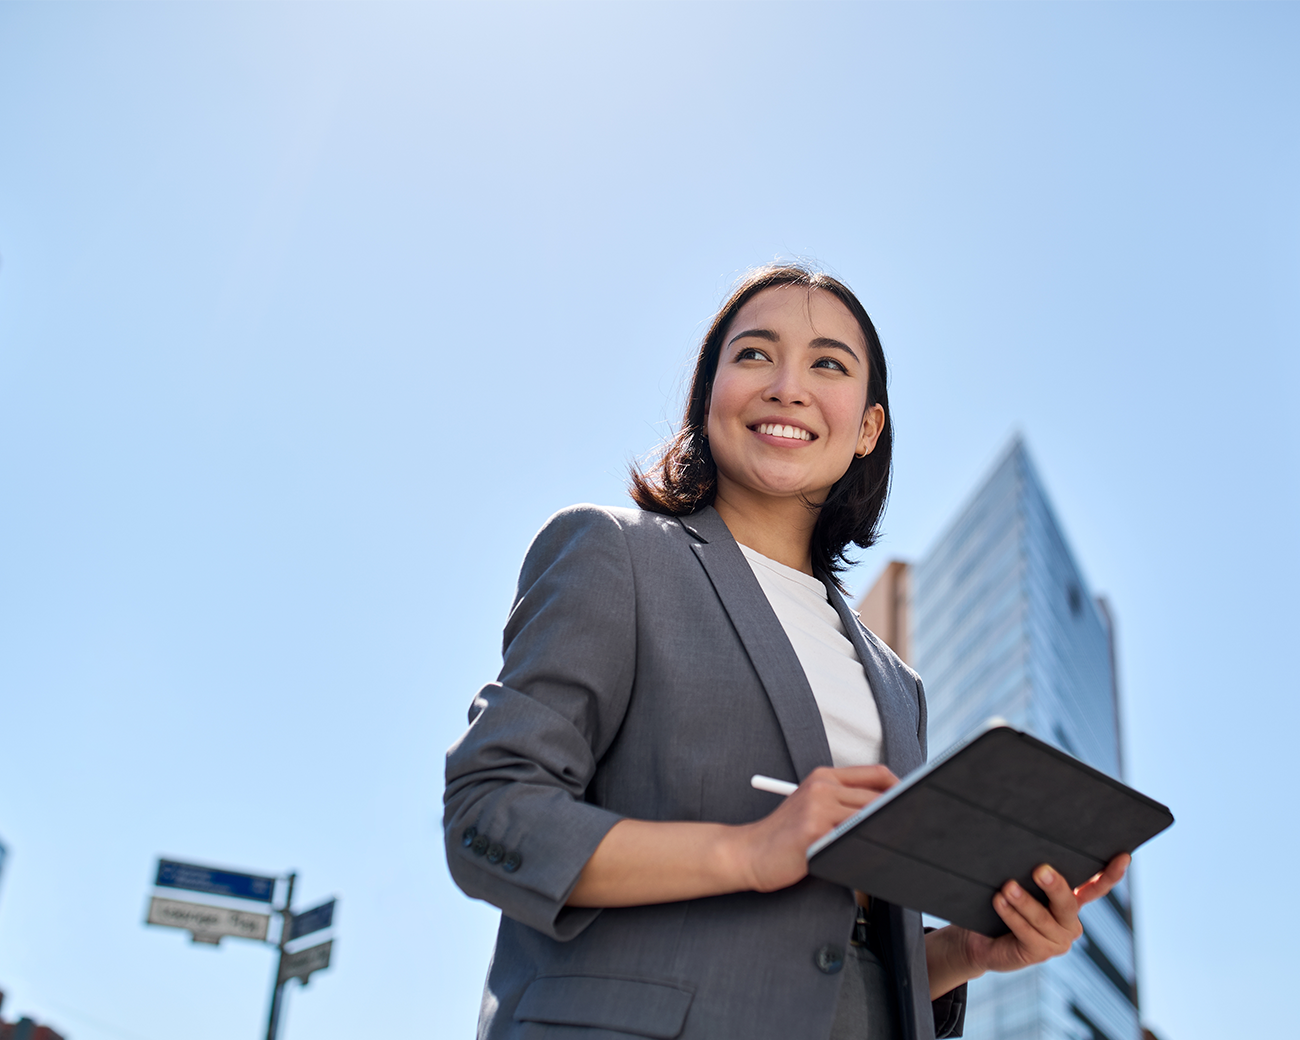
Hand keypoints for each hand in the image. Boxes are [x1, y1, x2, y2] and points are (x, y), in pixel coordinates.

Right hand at [731, 765, 898, 892]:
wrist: (749, 852)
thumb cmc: (785, 836)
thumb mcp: (812, 807)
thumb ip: (845, 803)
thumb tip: (891, 811)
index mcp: (824, 777)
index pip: (877, 774)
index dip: (902, 788)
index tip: (914, 806)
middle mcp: (822, 787)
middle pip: (879, 797)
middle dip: (901, 815)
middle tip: (919, 831)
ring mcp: (818, 808)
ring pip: (869, 818)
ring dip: (888, 833)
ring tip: (903, 846)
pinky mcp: (814, 832)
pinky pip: (853, 840)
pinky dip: (869, 850)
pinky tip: (878, 859)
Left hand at [927, 853, 1129, 995]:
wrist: (983, 939)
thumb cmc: (1003, 902)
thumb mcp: (1019, 884)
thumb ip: (1029, 871)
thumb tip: (1024, 841)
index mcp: (1071, 902)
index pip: (1095, 888)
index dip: (1111, 874)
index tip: (1123, 857)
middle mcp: (1069, 922)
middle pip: (1068, 903)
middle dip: (1054, 886)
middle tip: (1039, 870)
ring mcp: (1058, 941)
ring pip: (1042, 918)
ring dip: (1023, 901)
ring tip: (1007, 887)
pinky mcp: (1040, 953)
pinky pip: (1026, 932)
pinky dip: (1011, 916)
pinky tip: (999, 902)